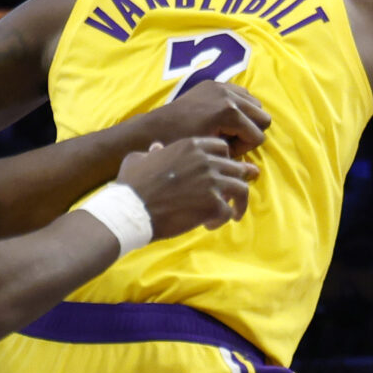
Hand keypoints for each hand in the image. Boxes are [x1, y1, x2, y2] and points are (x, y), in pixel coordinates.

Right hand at [117, 135, 258, 234]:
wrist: (131, 209)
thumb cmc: (131, 185)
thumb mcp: (138, 160)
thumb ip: (152, 153)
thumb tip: (156, 148)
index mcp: (191, 146)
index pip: (222, 148)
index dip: (225, 160)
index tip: (224, 172)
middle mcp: (206, 161)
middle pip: (236, 168)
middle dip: (237, 181)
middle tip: (235, 195)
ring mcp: (212, 182)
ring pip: (241, 189)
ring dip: (238, 202)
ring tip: (234, 214)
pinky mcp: (213, 204)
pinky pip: (229, 212)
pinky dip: (222, 220)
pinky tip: (209, 225)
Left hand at [149, 80, 269, 156]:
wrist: (157, 127)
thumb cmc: (183, 144)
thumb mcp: (212, 152)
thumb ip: (236, 157)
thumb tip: (255, 170)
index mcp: (230, 112)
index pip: (258, 135)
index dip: (244, 148)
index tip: (225, 150)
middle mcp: (230, 95)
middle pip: (263, 117)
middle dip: (249, 132)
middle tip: (229, 140)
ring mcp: (223, 86)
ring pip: (255, 104)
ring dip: (246, 119)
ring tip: (226, 129)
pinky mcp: (215, 83)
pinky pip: (241, 93)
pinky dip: (238, 106)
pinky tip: (221, 117)